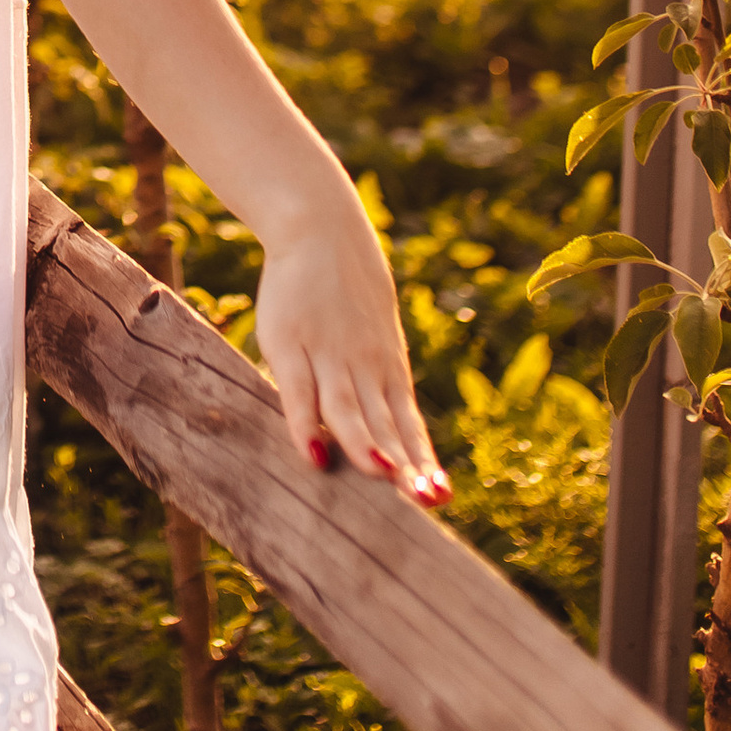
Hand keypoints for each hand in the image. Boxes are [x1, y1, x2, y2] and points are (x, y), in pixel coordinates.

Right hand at [253, 203, 448, 506]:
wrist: (321, 229)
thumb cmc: (349, 290)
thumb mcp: (376, 334)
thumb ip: (380, 378)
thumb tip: (394, 428)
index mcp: (388, 369)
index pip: (409, 424)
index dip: (422, 461)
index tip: (440, 497)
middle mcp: (364, 367)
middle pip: (385, 426)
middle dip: (404, 466)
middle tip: (423, 502)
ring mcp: (328, 356)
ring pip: (349, 410)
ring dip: (365, 445)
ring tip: (382, 474)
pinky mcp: (289, 345)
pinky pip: (299, 393)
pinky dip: (306, 425)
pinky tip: (314, 453)